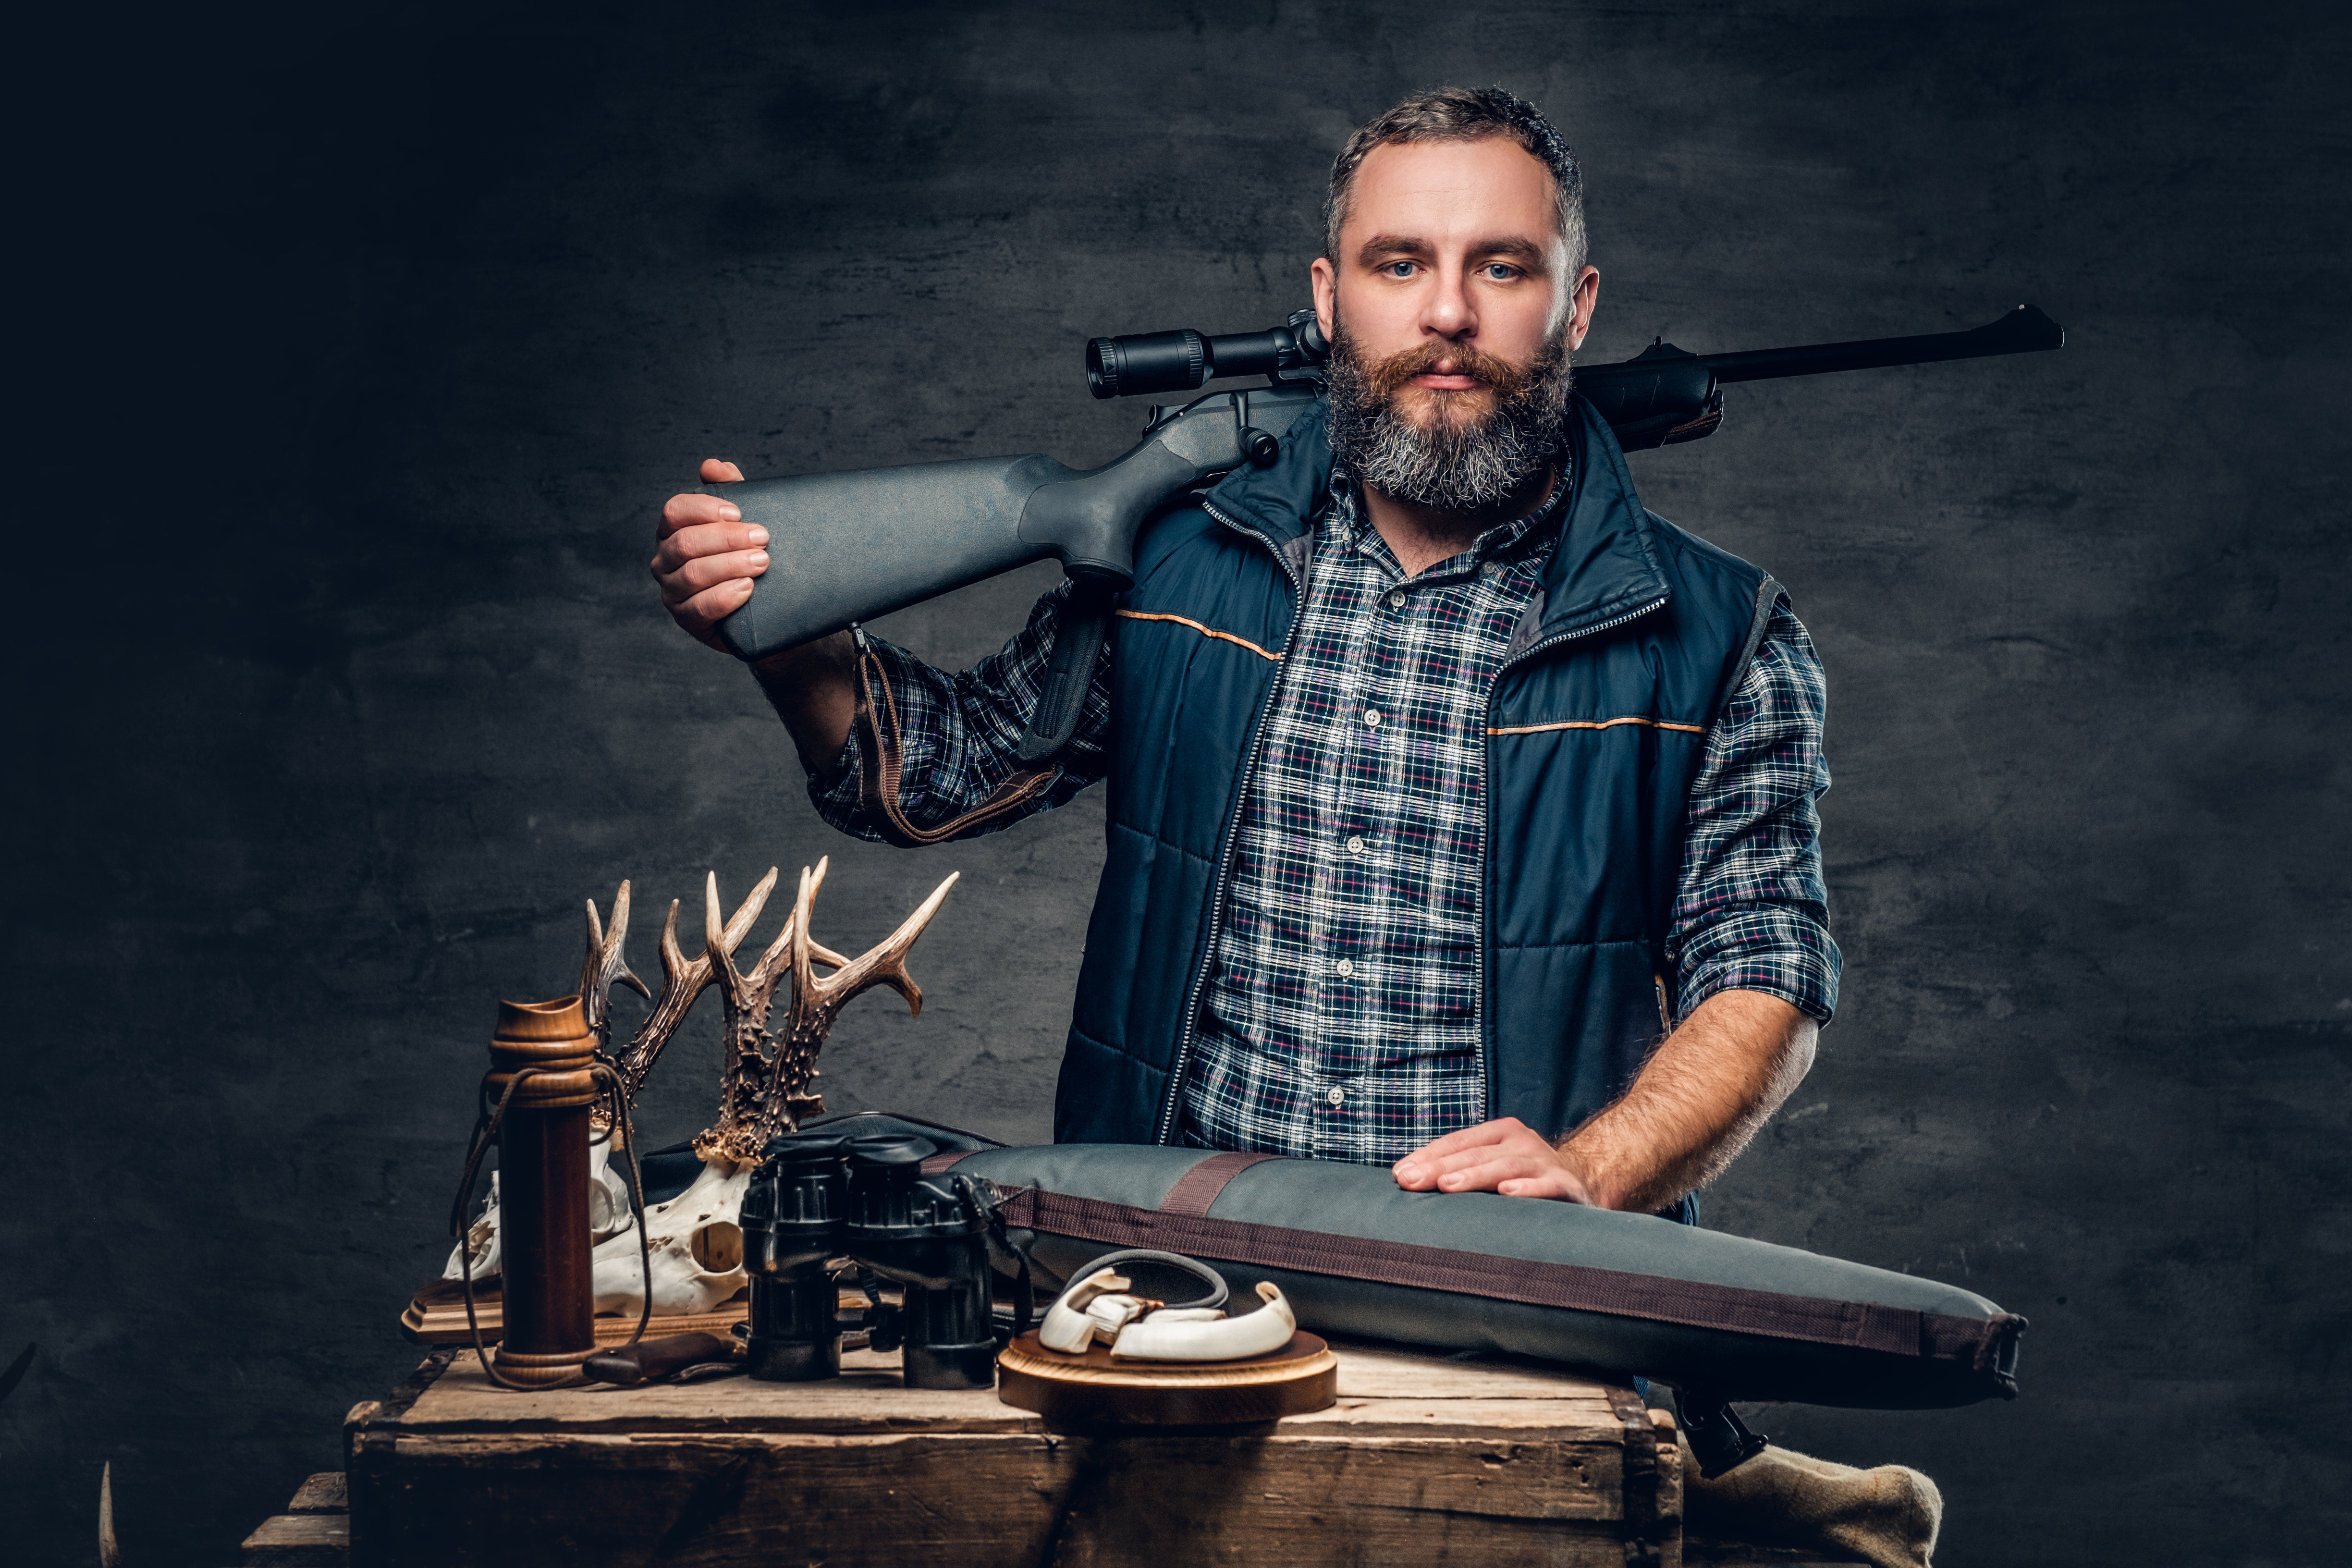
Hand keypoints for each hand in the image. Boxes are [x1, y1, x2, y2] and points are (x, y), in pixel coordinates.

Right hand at [652, 458, 764, 649]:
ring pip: (693, 574)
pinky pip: (699, 608)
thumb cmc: (745, 557)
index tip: (738, 512)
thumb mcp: (741, 523)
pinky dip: (725, 596)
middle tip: (762, 539)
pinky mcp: (687, 619)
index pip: (675, 511)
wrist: (761, 609)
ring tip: (762, 562)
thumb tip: (713, 466)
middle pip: (686, 542)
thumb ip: (729, 491)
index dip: (704, 508)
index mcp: (673, 531)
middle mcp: (665, 560)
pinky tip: (747, 588)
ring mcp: (672, 591)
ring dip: (731, 565)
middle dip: (727, 538)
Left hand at [1391, 1117, 1595, 1203]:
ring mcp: (1544, 1162)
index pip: (1457, 1143)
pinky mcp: (1567, 1187)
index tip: (1400, 1175)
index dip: (1427, 1157)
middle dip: (1439, 1167)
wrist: (1585, 1187)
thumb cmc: (1525, 1181)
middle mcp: (1521, 1142)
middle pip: (1475, 1154)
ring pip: (1506, 1167)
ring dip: (1475, 1176)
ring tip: (1448, 1185)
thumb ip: (1458, 1171)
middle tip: (1411, 1181)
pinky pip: (1548, 1187)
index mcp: (1499, 1134)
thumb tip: (1405, 1180)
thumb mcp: (1492, 1170)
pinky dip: (1528, 1190)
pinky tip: (1508, 1194)